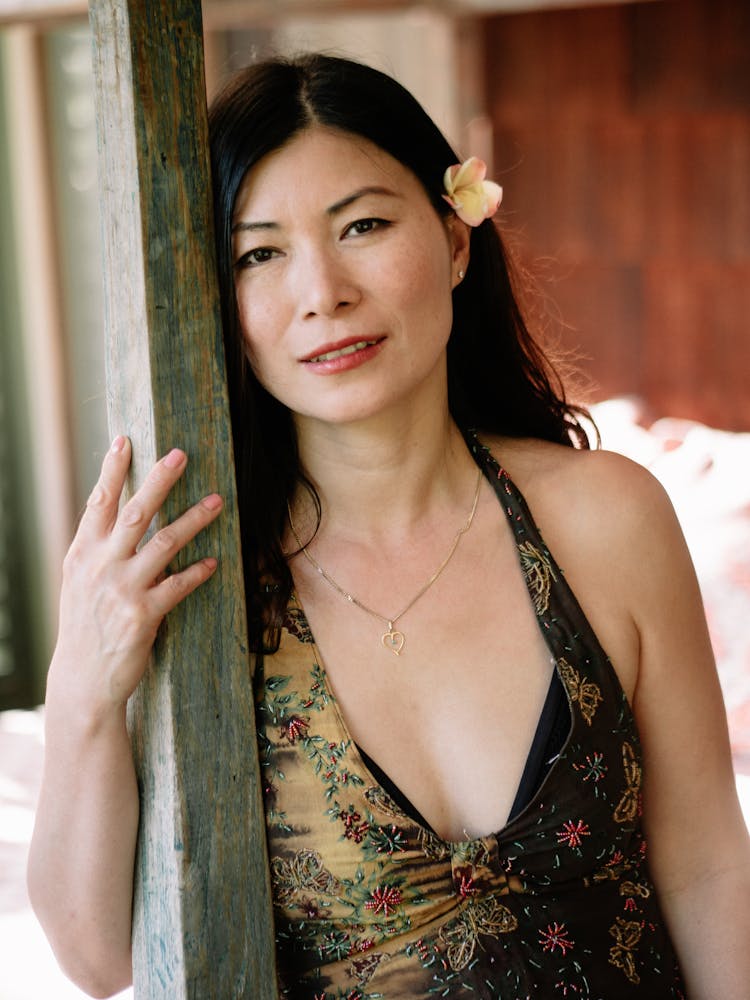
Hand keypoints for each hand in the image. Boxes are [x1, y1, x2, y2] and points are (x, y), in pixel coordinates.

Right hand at [50, 436, 222, 713]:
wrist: (83, 678)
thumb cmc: (85, 626)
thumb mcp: (79, 583)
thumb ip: (96, 550)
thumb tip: (117, 514)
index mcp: (81, 554)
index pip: (98, 503)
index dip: (112, 471)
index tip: (124, 440)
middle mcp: (99, 566)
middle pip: (135, 512)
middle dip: (159, 480)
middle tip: (181, 454)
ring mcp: (121, 589)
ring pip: (164, 543)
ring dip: (194, 519)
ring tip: (219, 501)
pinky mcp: (144, 615)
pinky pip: (178, 585)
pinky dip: (198, 571)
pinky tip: (214, 562)